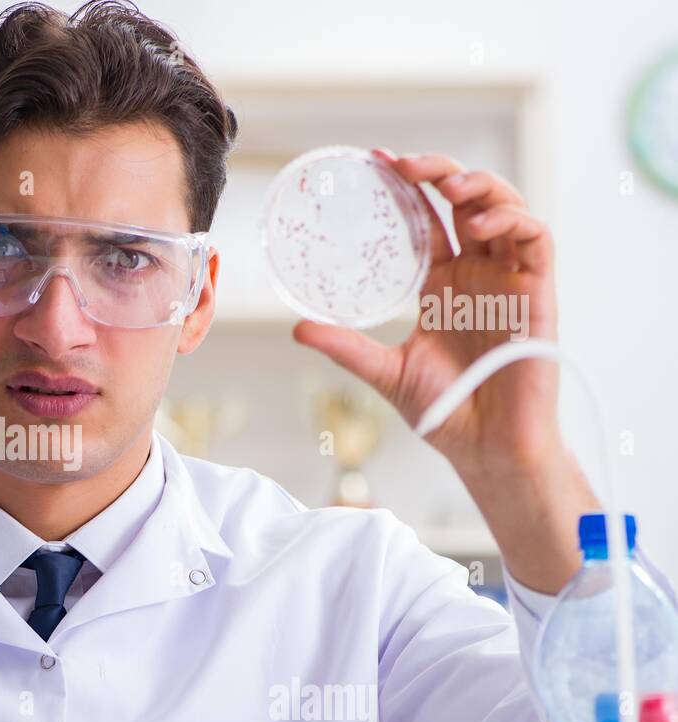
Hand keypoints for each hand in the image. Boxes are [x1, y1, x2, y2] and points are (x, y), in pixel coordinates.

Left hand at [293, 149, 559, 475]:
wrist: (485, 446)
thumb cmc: (444, 409)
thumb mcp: (386, 371)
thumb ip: (346, 347)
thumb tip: (298, 330)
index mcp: (442, 283)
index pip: (427, 219)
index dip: (408, 186)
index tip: (378, 160)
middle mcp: (477, 273)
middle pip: (466, 200)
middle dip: (440, 171)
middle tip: (407, 164)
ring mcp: (509, 280)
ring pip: (505, 208)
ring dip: (479, 187)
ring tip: (447, 186)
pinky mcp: (538, 293)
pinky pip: (537, 240)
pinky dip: (513, 221)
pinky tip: (481, 225)